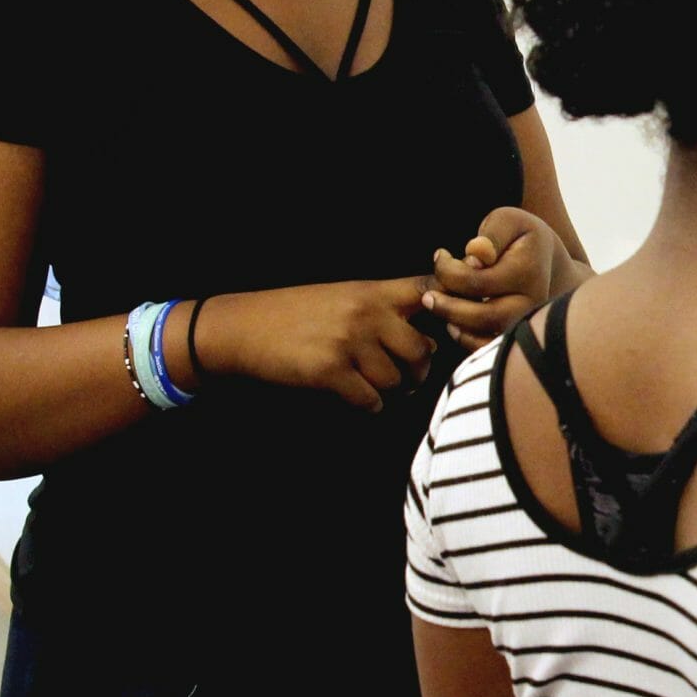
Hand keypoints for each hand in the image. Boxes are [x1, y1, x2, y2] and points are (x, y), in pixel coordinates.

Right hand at [189, 278, 437, 412]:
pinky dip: (369, 406)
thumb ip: (386, 311)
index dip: (449, 306)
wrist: (245, 327)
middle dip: (418, 370)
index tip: (451, 326)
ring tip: (377, 387)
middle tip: (407, 377)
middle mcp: (366, 313)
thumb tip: (431, 342)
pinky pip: (371, 400)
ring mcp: (348, 342)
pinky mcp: (330, 371)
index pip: (429, 290)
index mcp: (372, 291)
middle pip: (422, 350)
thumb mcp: (343, 297)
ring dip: (391, 391)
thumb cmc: (297, 313)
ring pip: (396, 380)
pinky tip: (359, 399)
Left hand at [424, 207, 566, 349]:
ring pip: (487, 338)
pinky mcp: (521, 337)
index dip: (447, 270)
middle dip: (448, 307)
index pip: (476, 280)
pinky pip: (491, 350)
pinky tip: (454, 324)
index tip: (440, 256)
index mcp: (527, 271)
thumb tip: (477, 253)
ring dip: (456, 325)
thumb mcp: (509, 221)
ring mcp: (528, 324)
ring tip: (439, 307)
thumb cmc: (520, 238)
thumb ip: (492, 234)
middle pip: (484, 316)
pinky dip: (468, 341)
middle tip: (428, 296)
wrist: (547, 262)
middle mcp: (532, 303)